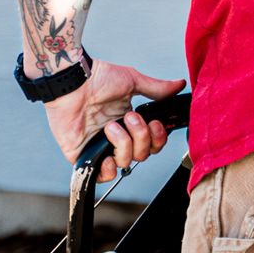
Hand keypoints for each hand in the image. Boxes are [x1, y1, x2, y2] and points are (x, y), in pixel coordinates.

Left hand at [46, 59, 185, 172]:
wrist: (73, 82)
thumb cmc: (98, 77)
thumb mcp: (132, 80)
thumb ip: (156, 88)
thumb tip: (180, 85)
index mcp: (128, 122)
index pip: (152, 142)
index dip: (157, 138)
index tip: (155, 124)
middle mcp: (116, 136)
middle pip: (142, 155)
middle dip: (141, 137)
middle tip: (130, 118)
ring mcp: (100, 146)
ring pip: (125, 163)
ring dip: (123, 144)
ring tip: (111, 126)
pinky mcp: (83, 155)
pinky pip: (101, 174)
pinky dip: (108, 168)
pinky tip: (108, 154)